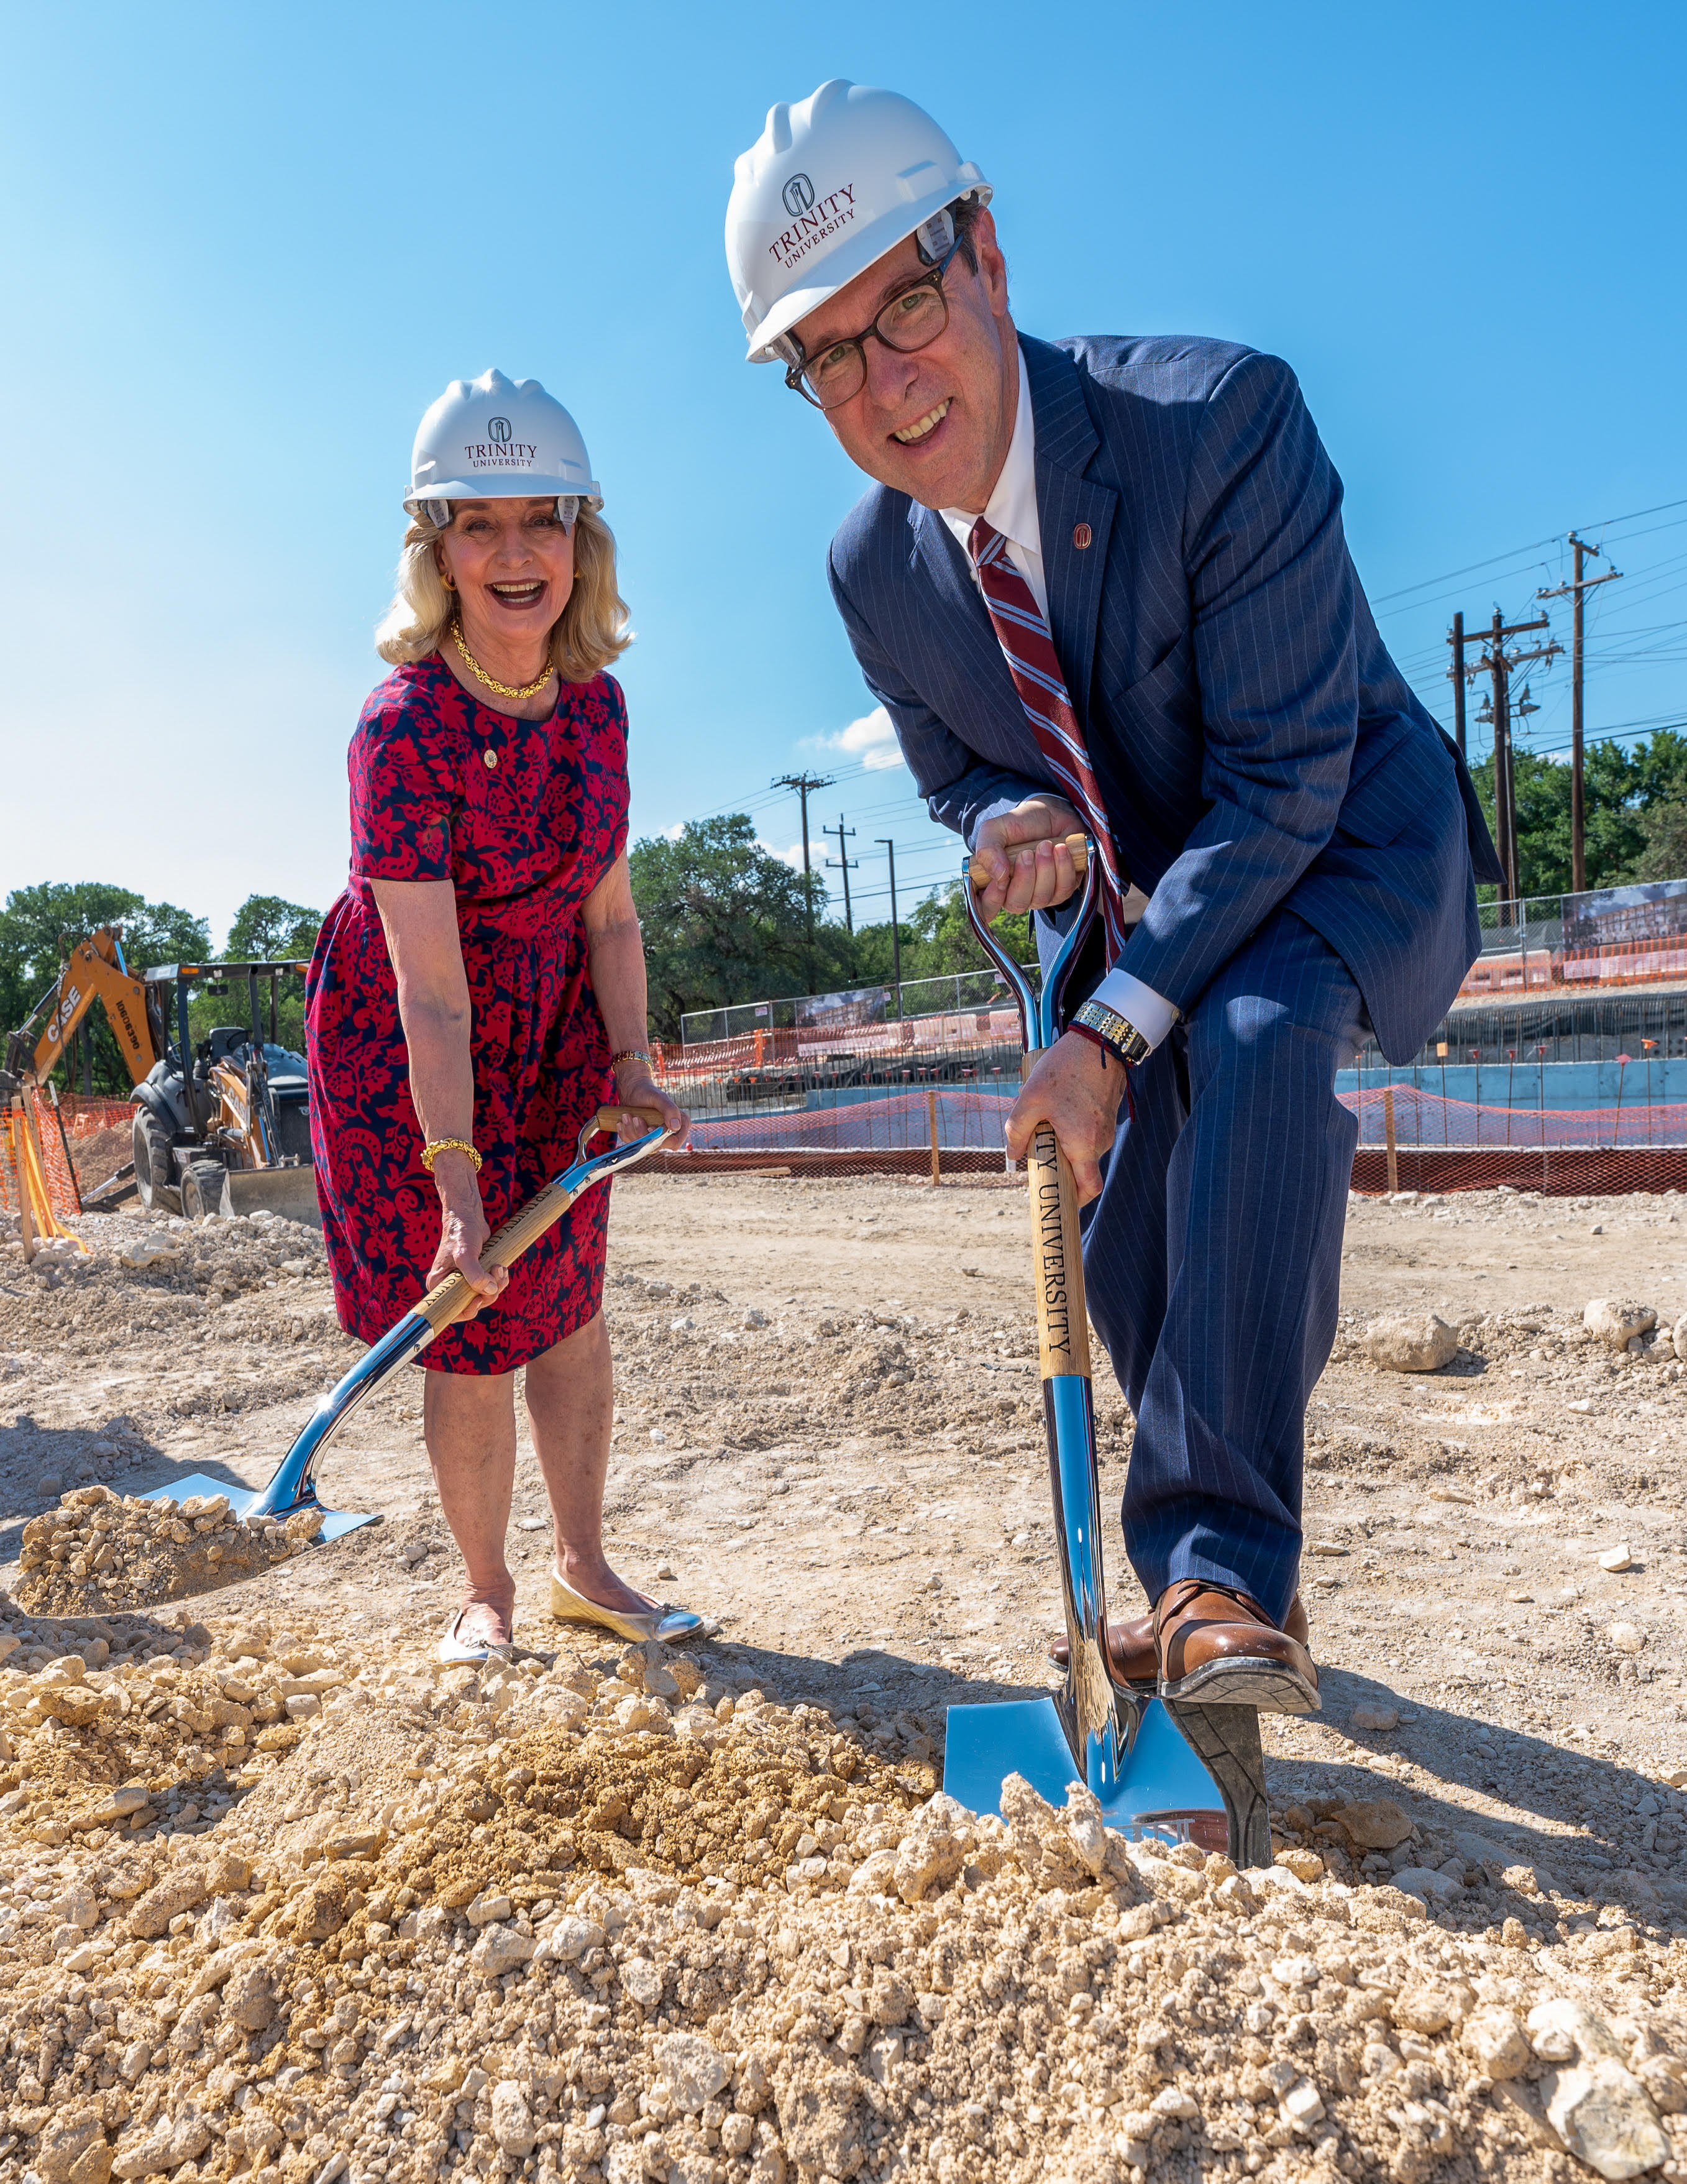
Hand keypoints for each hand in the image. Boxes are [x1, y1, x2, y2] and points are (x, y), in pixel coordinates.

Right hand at [427, 1152, 507, 1318]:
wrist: (469, 1217)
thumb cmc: (461, 1233)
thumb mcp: (465, 1254)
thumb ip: (474, 1274)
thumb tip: (489, 1290)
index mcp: (439, 1284)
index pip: (451, 1311)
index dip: (466, 1311)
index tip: (478, 1300)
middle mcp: (450, 1286)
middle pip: (472, 1305)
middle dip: (488, 1294)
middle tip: (495, 1275)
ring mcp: (465, 1281)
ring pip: (485, 1296)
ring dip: (497, 1285)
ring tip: (500, 1267)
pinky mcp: (478, 1275)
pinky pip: (491, 1287)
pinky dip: (499, 1280)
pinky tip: (501, 1267)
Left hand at [608, 1064, 690, 1151]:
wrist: (632, 1091)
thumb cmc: (647, 1092)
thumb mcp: (659, 1098)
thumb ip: (670, 1110)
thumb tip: (675, 1127)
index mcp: (680, 1125)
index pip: (674, 1143)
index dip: (661, 1139)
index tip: (650, 1127)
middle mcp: (670, 1134)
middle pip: (656, 1146)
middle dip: (642, 1133)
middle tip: (636, 1118)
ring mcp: (655, 1137)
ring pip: (642, 1146)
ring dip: (631, 1131)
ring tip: (627, 1116)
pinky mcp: (642, 1139)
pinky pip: (632, 1144)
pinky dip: (625, 1133)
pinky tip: (623, 1122)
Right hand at [972, 796, 1084, 920]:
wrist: (1051, 813)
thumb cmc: (1020, 824)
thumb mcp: (995, 830)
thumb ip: (988, 850)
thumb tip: (999, 876)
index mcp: (995, 883)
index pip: (987, 909)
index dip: (992, 900)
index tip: (1001, 879)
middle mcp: (1017, 893)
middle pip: (1017, 904)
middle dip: (1025, 877)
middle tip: (1028, 852)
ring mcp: (1041, 895)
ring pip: (1042, 897)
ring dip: (1045, 869)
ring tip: (1045, 845)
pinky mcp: (1064, 889)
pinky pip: (1065, 888)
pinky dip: (1063, 867)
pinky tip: (1061, 849)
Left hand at [1004, 1031, 1126, 1203]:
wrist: (1099, 1041)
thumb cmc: (1064, 1069)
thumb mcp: (1030, 1099)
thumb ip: (1017, 1131)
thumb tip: (1012, 1156)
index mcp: (1083, 1144)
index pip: (1088, 1189)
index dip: (1075, 1201)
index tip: (1058, 1200)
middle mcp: (1100, 1141)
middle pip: (1081, 1169)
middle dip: (1060, 1163)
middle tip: (1039, 1147)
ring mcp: (1107, 1128)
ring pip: (1084, 1149)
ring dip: (1065, 1142)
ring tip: (1047, 1117)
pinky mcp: (1107, 1115)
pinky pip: (1089, 1133)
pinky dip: (1074, 1129)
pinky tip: (1059, 1106)